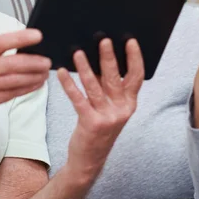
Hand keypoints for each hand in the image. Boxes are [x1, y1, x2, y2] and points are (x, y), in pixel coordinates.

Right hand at [0, 29, 50, 133]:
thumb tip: (18, 51)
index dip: (19, 38)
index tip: (37, 35)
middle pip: (9, 63)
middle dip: (32, 61)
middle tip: (47, 60)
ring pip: (13, 79)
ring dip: (33, 76)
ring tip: (45, 73)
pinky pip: (11, 93)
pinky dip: (26, 88)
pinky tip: (36, 84)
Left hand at [57, 39, 143, 181]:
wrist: (90, 159)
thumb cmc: (98, 126)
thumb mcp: (109, 107)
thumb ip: (106, 86)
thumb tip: (96, 57)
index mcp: (129, 103)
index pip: (137, 77)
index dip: (135, 58)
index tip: (130, 41)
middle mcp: (122, 109)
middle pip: (115, 78)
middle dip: (109, 57)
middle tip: (104, 40)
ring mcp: (107, 117)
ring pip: (95, 86)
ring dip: (85, 68)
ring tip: (77, 53)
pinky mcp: (91, 123)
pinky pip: (78, 99)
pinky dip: (69, 84)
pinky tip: (62, 72)